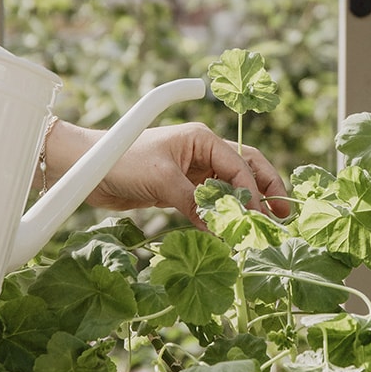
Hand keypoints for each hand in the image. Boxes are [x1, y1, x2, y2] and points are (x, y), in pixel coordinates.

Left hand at [67, 122, 290, 226]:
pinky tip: (231, 232)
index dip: (253, 191)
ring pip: (230, 189)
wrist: (88, 170)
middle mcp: (202, 153)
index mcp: (202, 139)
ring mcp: (193, 172)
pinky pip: (210, 204)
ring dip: (246, 206)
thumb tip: (222, 229)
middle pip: (245, 171)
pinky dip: (222, 217)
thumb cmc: (122, 162)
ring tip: (263, 226)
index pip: (239, 164)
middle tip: (282, 215)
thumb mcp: (162, 180)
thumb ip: (195, 203)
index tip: (258, 217)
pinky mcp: (182, 190)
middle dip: (265, 191)